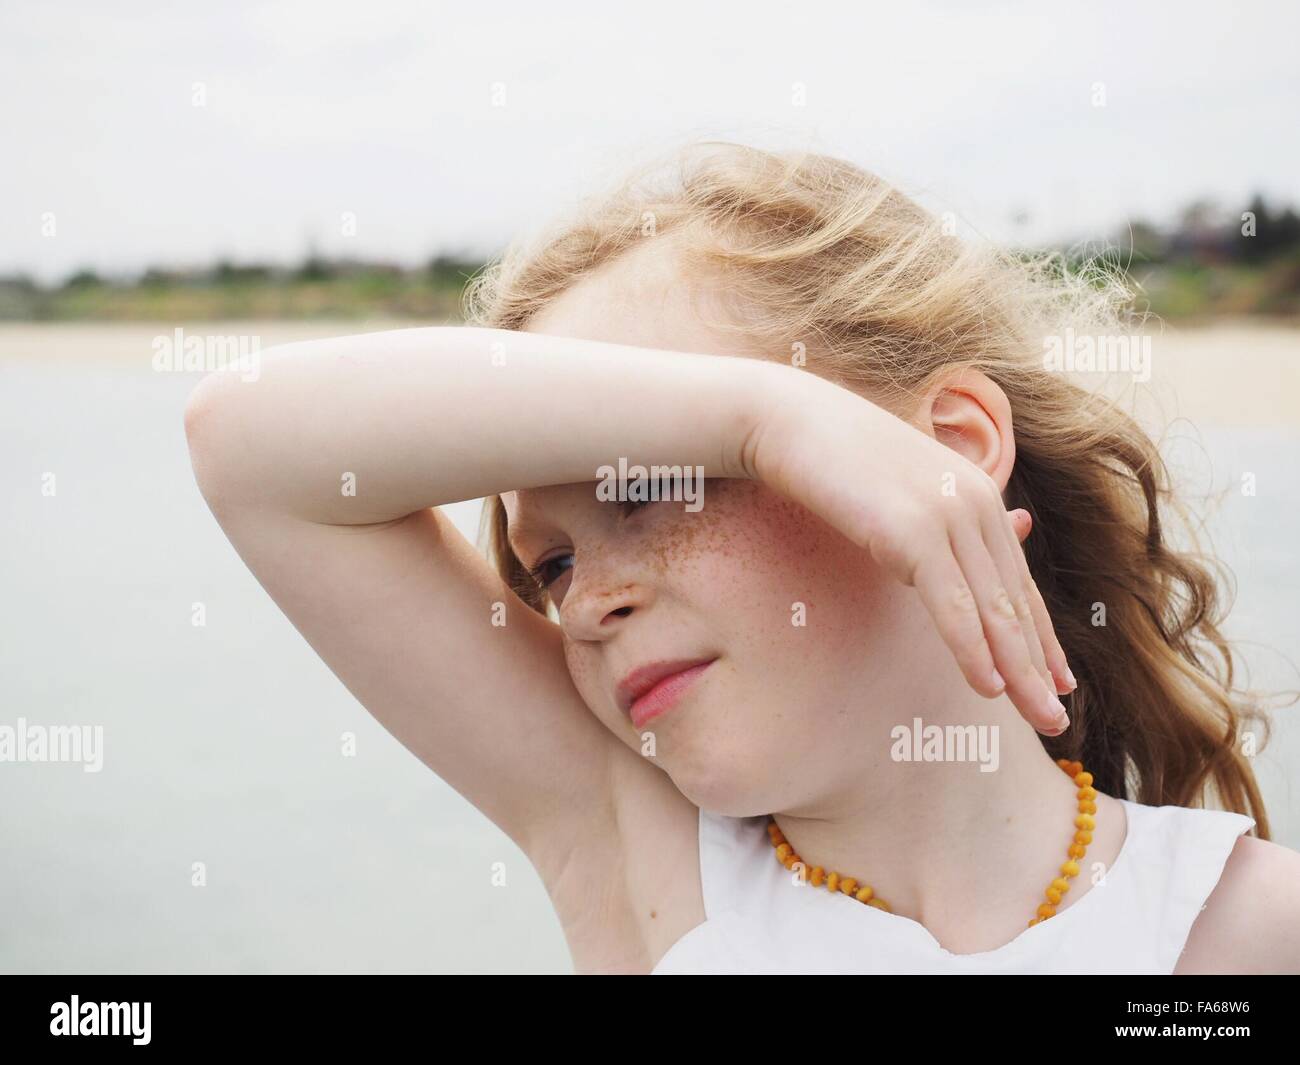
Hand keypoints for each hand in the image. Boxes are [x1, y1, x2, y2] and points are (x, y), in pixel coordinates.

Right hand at [749, 373, 1075, 736]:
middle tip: (1059, 721)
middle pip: (1015, 601)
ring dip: (1020, 670)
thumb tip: (977, 534)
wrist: (785, 420)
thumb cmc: (831, 457)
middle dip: (1040, 666)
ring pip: (994, 609)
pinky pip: (952, 605)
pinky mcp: (914, 530)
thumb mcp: (897, 491)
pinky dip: (974, 649)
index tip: (1059, 680)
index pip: (1016, 580)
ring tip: (1042, 719)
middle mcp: (975, 502)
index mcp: (976, 492)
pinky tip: (990, 687)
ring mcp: (948, 514)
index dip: (1040, 635)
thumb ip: (936, 519)